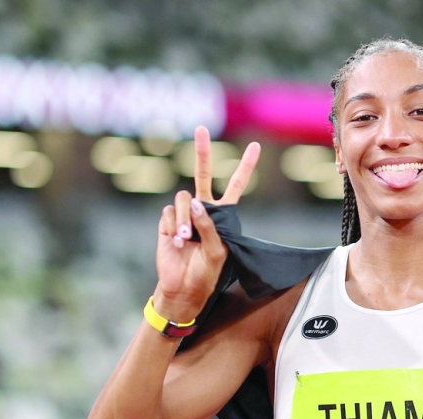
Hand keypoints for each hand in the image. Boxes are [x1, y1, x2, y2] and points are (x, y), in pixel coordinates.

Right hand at [154, 126, 260, 320]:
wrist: (183, 287)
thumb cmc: (207, 272)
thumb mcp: (218, 251)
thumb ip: (209, 227)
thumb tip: (196, 203)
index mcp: (223, 215)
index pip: (235, 185)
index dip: (244, 166)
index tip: (255, 146)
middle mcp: (204, 210)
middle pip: (203, 174)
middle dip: (202, 152)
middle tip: (200, 129)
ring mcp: (185, 214)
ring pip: (184, 199)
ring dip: (185, 220)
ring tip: (185, 240)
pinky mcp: (167, 221)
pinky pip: (169, 213)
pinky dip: (174, 227)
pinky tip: (176, 242)